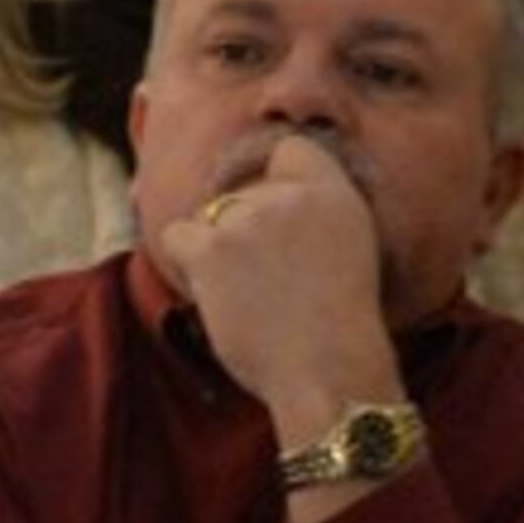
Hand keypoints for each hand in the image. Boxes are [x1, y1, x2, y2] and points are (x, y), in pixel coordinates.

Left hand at [153, 135, 397, 433]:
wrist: (328, 372)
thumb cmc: (337, 327)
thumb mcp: (347, 249)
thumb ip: (309, 214)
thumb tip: (256, 195)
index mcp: (335, 193)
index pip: (291, 149)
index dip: (278, 180)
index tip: (280, 221)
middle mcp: (290, 196)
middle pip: (241, 191)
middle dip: (244, 229)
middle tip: (268, 280)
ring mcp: (248, 218)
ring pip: (208, 217)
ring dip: (216, 251)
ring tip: (250, 295)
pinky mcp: (212, 248)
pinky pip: (176, 236)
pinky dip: (186, 264)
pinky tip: (217, 294)